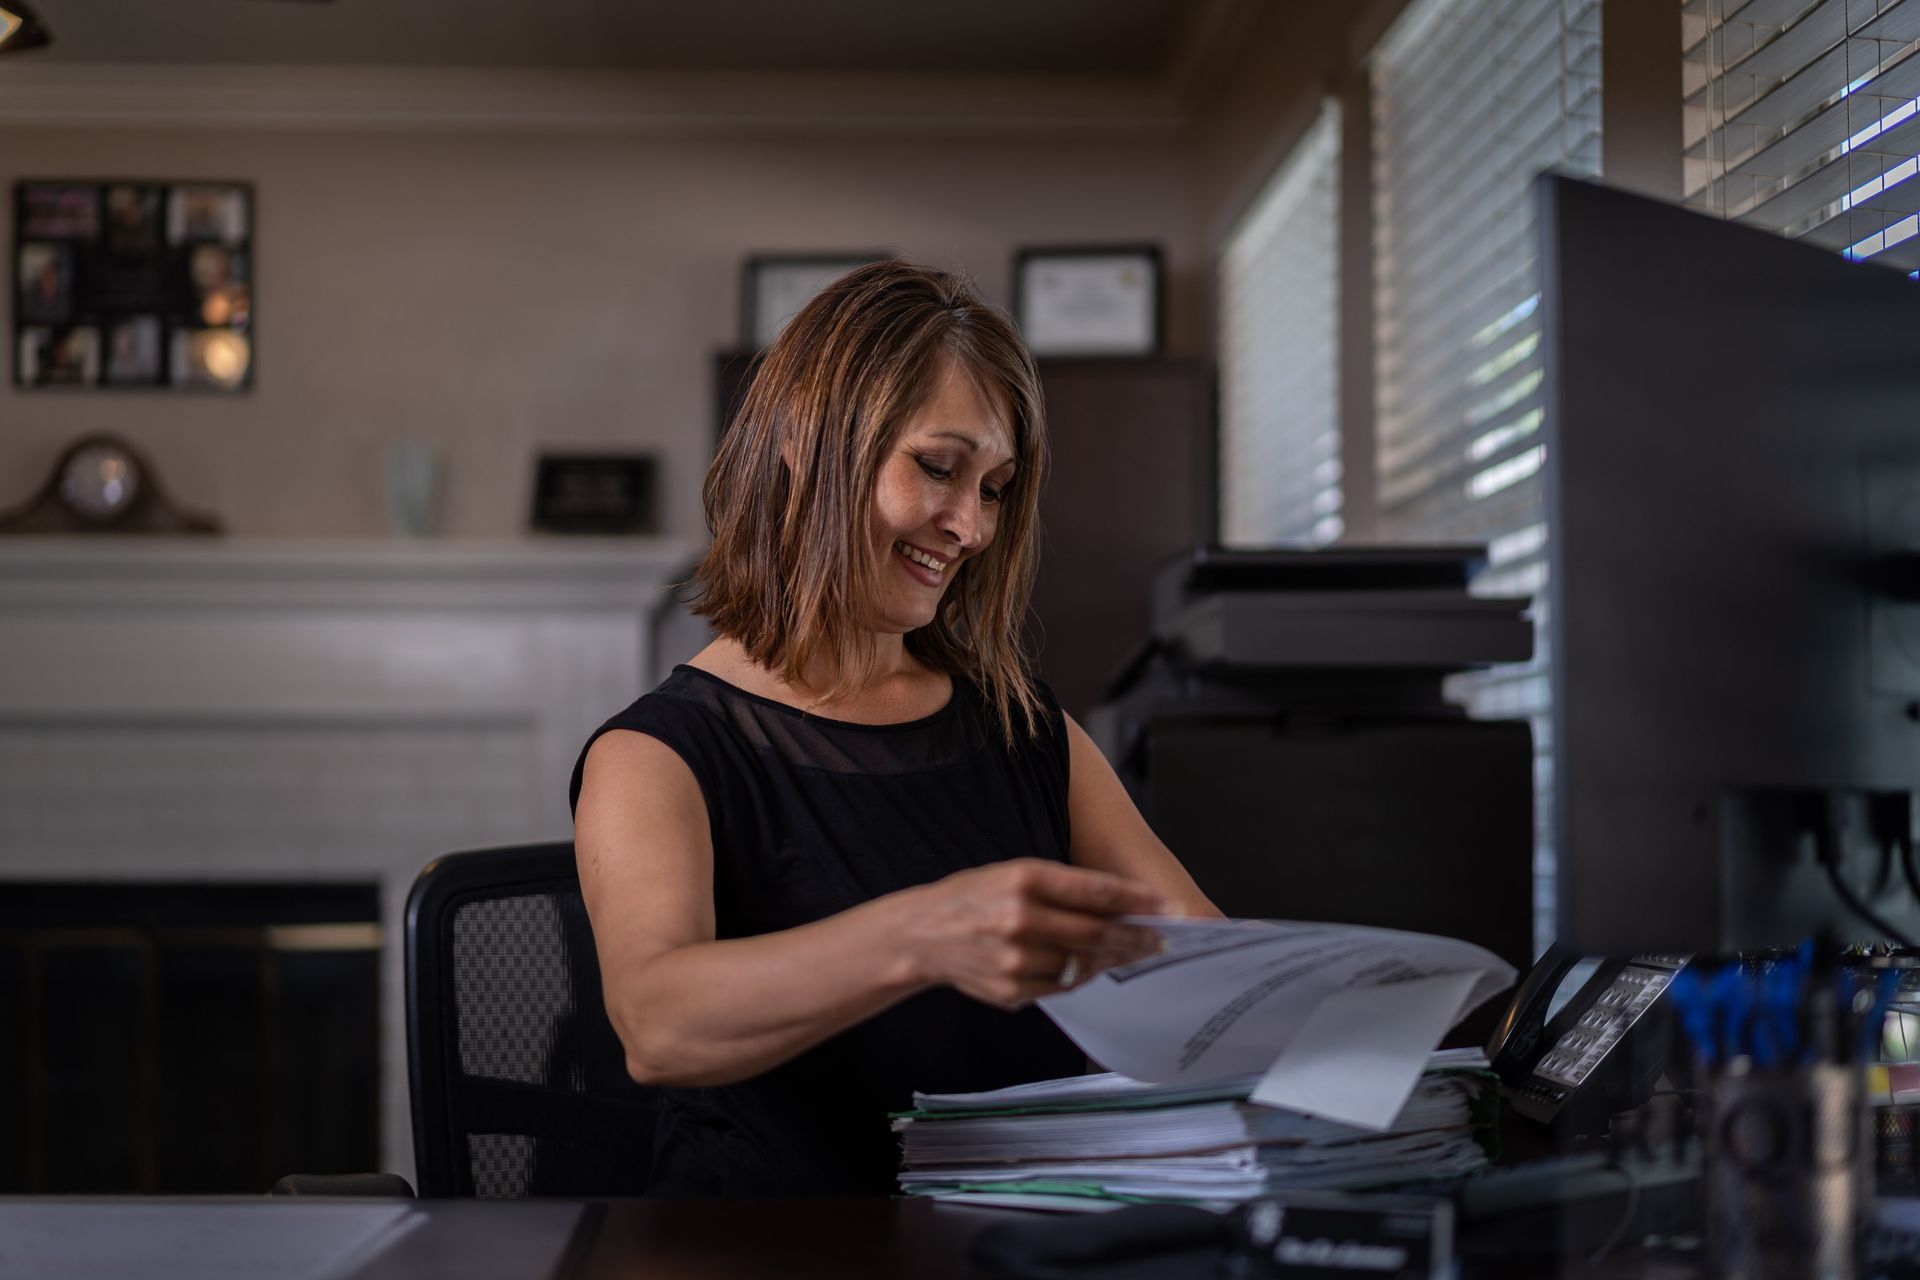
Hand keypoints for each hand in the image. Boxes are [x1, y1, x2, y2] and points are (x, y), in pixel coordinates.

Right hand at [895, 858, 1168, 1009]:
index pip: (1096, 891)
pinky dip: (1080, 976)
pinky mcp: (1011, 989)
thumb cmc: (973, 897)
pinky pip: (1061, 986)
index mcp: (1023, 878)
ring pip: (1083, 964)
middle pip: (1097, 933)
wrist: (922, 935)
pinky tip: (1089, 966)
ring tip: (1130, 953)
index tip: (1165, 907)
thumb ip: (1062, 888)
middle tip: (1161, 939)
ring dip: (1112, 960)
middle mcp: (1020, 918)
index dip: (1137, 901)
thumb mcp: (1012, 873)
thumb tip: (1119, 906)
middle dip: (1136, 937)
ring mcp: (1015, 959)